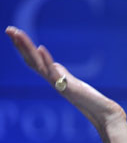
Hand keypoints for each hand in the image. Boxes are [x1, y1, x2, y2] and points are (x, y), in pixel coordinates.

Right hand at [5, 26, 124, 130]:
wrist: (102, 113)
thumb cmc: (89, 100)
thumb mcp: (72, 83)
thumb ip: (62, 75)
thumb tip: (54, 66)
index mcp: (52, 78)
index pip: (33, 60)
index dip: (23, 47)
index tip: (14, 32)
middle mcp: (52, 80)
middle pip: (32, 60)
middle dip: (20, 44)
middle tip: (9, 29)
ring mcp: (59, 84)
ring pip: (39, 65)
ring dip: (27, 48)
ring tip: (17, 34)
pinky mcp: (68, 88)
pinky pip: (55, 73)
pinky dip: (47, 61)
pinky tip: (41, 49)